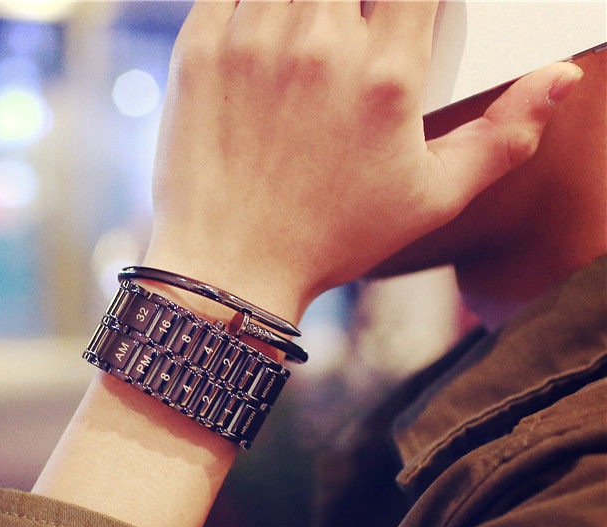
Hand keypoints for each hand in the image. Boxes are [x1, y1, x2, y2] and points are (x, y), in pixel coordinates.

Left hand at [144, 0, 582, 322]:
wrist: (232, 269)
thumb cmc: (332, 240)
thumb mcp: (431, 200)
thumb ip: (504, 137)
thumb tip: (560, 78)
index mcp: (388, 74)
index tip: (405, 15)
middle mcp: (321, 44)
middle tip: (353, 28)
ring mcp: (254, 41)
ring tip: (312, 35)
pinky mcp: (199, 50)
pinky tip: (265, 28)